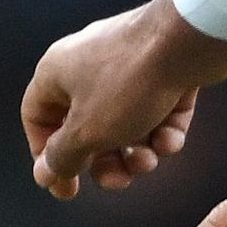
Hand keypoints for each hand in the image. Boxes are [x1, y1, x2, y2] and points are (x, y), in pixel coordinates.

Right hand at [23, 3, 226, 199]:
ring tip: (149, 159)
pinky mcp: (165, 70)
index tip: (65, 187)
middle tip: (120, 180)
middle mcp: (88, 65)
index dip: (47, 156)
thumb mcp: (88, 131)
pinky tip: (172, 139)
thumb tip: (44, 173)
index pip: (38, 118)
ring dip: (137, 151)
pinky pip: (157, 110)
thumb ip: (63, 156)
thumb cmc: (128, 82)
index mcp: (57, 72)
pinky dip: (163, 130)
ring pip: (126, 123)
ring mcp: (128, 66)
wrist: (188, 40)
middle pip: (87, 128)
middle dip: (104, 161)